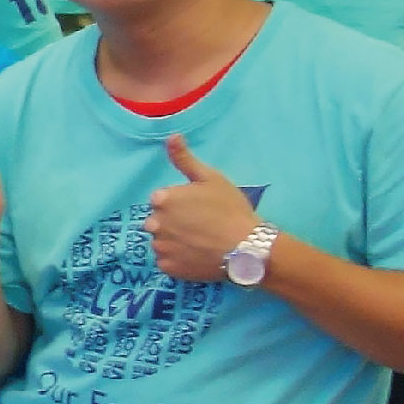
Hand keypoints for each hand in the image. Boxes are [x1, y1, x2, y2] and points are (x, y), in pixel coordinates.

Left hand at [146, 135, 262, 284]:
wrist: (248, 248)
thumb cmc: (231, 210)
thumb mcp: (210, 178)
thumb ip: (185, 159)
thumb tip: (170, 136)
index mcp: (163, 199)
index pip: (161, 200)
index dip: (180, 205)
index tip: (199, 210)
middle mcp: (155, 223)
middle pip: (158, 221)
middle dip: (173, 222)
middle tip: (200, 227)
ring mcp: (161, 247)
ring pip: (161, 242)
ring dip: (173, 242)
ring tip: (199, 243)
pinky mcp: (168, 268)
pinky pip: (166, 262)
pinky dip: (177, 260)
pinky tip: (196, 256)